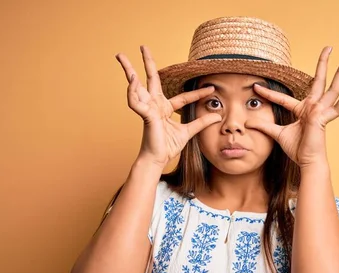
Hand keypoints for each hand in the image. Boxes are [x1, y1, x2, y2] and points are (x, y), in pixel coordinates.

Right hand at [116, 46, 221, 167]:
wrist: (158, 159)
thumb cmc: (168, 147)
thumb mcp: (189, 132)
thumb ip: (201, 122)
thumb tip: (217, 116)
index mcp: (165, 109)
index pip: (183, 97)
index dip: (198, 93)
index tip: (211, 88)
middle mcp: (156, 105)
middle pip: (151, 79)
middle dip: (147, 62)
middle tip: (143, 46)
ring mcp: (149, 108)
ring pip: (137, 85)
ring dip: (128, 70)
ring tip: (121, 56)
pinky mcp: (145, 115)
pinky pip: (135, 101)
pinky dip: (132, 90)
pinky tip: (132, 80)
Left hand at [245, 47, 338, 167]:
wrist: (308, 161)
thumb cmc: (298, 149)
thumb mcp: (278, 135)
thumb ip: (265, 127)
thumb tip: (248, 123)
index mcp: (302, 110)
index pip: (284, 97)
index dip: (269, 93)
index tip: (256, 87)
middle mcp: (313, 107)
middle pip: (319, 81)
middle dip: (323, 64)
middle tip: (328, 47)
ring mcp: (320, 111)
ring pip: (332, 88)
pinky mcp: (322, 118)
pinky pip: (337, 106)